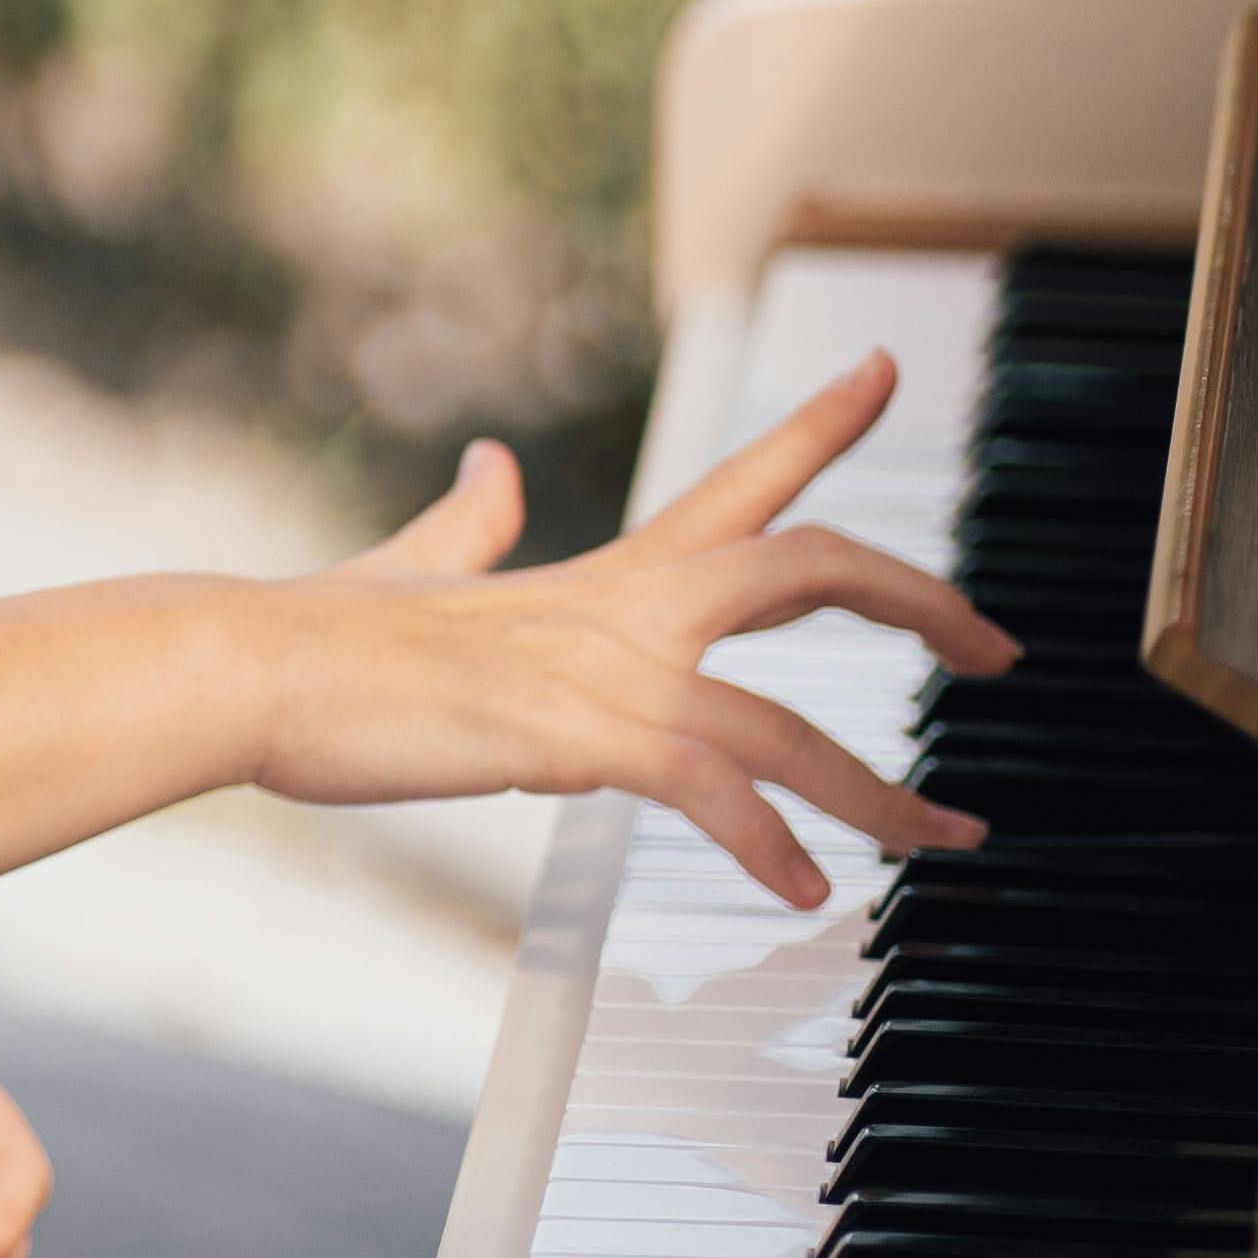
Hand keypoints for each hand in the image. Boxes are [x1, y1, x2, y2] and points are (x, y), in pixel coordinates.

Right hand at [260, 355, 1013, 907]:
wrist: (255, 663)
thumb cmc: (321, 637)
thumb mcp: (414, 569)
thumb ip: (470, 523)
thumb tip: (495, 468)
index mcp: (603, 571)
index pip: (740, 477)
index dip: (821, 419)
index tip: (886, 366)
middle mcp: (626, 604)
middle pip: (811, 561)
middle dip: (921, 599)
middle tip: (1001, 645)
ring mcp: (606, 670)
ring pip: (787, 722)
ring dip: (881, 790)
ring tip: (946, 837)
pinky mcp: (577, 738)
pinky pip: (710, 791)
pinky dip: (767, 844)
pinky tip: (804, 892)